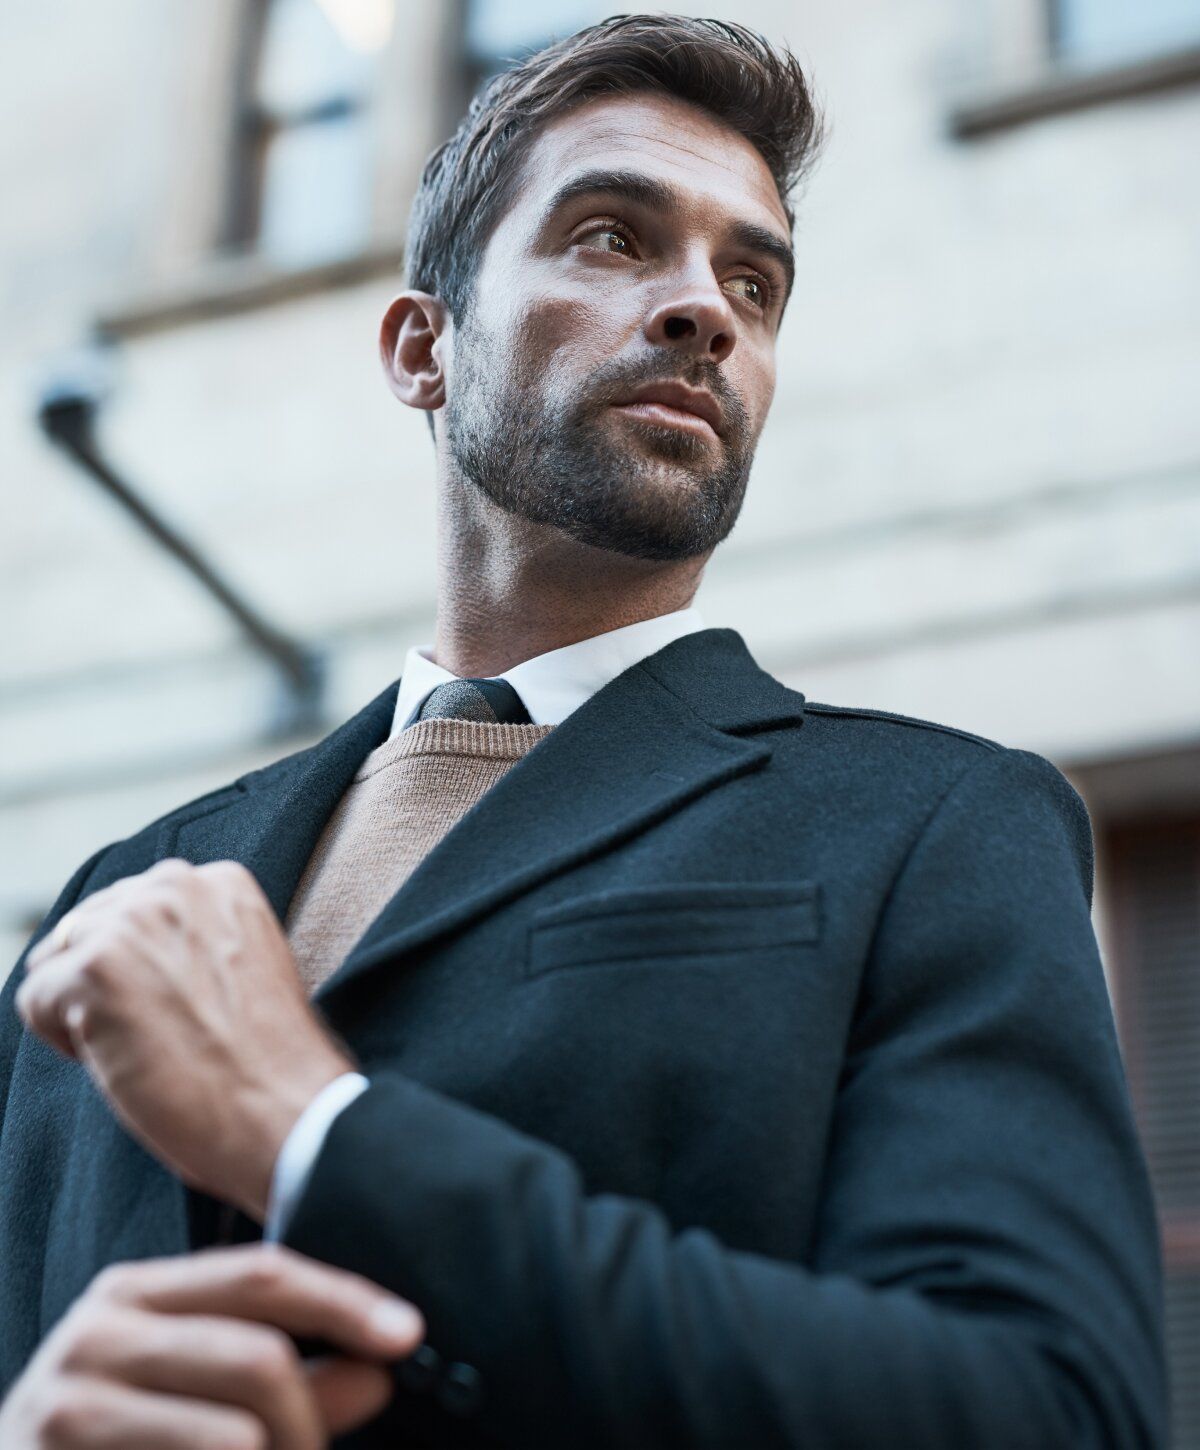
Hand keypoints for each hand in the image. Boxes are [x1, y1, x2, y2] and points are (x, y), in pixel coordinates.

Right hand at [0, 1242, 424, 1448]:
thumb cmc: (112, 1440)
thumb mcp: (194, 1391)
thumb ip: (292, 1382)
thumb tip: (380, 1373)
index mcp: (138, 1292)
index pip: (264, 1275)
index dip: (344, 1301)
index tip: (409, 1335)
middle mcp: (100, 1331)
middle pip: (259, 1359)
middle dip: (313, 1423)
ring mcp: (69, 1404)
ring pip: (236, 1438)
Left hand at [15, 858, 355, 1219]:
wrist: (286, 1108)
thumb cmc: (268, 1057)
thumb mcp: (245, 962)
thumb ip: (193, 935)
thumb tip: (129, 950)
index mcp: (220, 881)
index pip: (135, 905)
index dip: (143, 964)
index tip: (177, 1005)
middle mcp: (175, 885)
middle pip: (90, 925)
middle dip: (106, 980)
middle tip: (156, 1032)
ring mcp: (132, 923)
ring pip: (57, 960)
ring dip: (82, 1008)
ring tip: (139, 1045)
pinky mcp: (94, 970)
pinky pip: (35, 998)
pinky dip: (62, 1040)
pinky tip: (120, 1060)